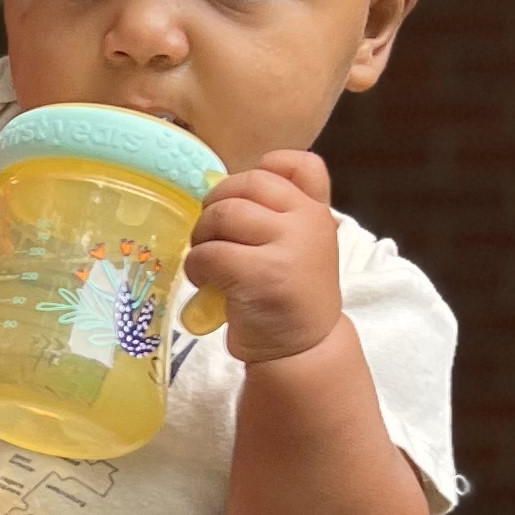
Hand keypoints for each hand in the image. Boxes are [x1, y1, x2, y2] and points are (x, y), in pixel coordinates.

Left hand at [184, 148, 340, 364]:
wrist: (303, 350)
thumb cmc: (287, 295)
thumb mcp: (297, 245)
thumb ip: (277, 212)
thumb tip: (212, 181)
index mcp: (317, 211)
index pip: (300, 164)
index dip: (265, 169)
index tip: (245, 200)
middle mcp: (310, 221)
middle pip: (248, 183)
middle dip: (217, 205)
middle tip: (210, 235)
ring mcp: (290, 246)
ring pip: (224, 215)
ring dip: (202, 237)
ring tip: (207, 262)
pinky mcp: (264, 274)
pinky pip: (211, 253)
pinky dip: (197, 267)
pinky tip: (206, 283)